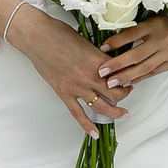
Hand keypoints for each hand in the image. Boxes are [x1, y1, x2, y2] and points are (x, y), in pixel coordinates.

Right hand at [5, 3, 130, 137]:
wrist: (37, 37)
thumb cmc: (58, 33)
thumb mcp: (86, 41)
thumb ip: (97, 54)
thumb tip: (106, 60)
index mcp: (98, 61)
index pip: (121, 74)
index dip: (128, 77)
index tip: (130, 77)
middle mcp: (90, 77)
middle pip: (116, 93)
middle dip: (124, 94)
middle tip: (127, 92)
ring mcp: (77, 88)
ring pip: (101, 106)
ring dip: (114, 112)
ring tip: (123, 114)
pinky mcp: (64, 94)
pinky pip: (78, 114)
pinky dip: (87, 126)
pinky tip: (95, 133)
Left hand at [99, 12, 167, 90]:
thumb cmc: (160, 22)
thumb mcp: (145, 20)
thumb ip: (130, 31)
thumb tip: (107, 45)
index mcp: (155, 25)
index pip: (132, 34)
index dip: (116, 42)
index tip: (102, 49)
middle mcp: (164, 39)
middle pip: (138, 55)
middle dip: (118, 65)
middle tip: (102, 72)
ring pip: (145, 67)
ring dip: (126, 76)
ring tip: (112, 82)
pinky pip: (153, 73)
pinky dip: (138, 78)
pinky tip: (127, 82)